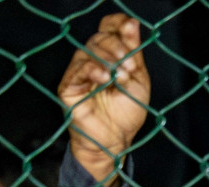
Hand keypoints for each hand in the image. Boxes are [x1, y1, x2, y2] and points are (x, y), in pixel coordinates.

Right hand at [58, 15, 150, 185]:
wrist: (115, 141)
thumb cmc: (126, 113)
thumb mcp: (138, 81)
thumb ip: (134, 53)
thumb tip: (132, 22)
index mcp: (110, 55)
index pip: (108, 27)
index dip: (118, 24)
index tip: (130, 28)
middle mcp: (92, 59)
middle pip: (100, 37)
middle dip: (118, 48)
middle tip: (130, 68)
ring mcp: (78, 71)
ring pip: (88, 50)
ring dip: (108, 60)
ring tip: (120, 77)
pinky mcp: (69, 86)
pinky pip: (78, 69)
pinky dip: (93, 70)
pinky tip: (104, 78)